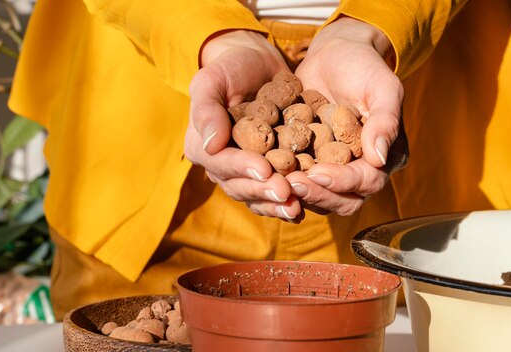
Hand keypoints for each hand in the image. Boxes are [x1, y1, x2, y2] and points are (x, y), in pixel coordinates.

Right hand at [184, 30, 302, 221]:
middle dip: (263, 191)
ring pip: (258, 196)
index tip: (264, 168)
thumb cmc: (230, 67)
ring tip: (296, 207)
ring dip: (276, 204)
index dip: (242, 168)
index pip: (220, 163)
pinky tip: (307, 205)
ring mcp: (246, 173)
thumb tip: (210, 145)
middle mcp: (222, 166)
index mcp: (203, 147)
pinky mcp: (269, 172)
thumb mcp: (212, 80)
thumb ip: (206, 109)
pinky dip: (290, 200)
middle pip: (240, 186)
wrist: (257, 64)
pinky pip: (276, 192)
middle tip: (286, 193)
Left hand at [290, 17, 408, 215]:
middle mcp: (363, 171)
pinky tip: (264, 176)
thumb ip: (385, 120)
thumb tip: (379, 158)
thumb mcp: (382, 87)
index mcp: (386, 157)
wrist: (335, 55)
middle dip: (317, 194)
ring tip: (274, 183)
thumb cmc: (364, 67)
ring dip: (298, 194)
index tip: (317, 172)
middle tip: (290, 184)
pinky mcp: (312, 165)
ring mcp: (336, 171)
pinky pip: (300, 183)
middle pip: (344, 201)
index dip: (342, 181)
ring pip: (320, 198)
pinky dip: (284, 183)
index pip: (367, 181)